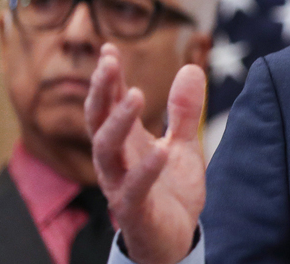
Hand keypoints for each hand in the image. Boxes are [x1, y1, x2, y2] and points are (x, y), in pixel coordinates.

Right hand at [86, 44, 206, 263]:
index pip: (109, 104)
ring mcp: (121, 184)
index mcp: (126, 143)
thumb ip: (184, 111)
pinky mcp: (134, 210)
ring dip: (118, 121)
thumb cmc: (171, 193)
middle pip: (98, 120)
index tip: (110, 48)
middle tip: (108, 61)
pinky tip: (160, 150)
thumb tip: (190, 68)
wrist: (175, 241)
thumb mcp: (183, 146)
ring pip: (106, 149)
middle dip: (101, 90)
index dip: (108, 78)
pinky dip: (146, 169)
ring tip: (134, 94)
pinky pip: (134, 187)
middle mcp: (116, 160)